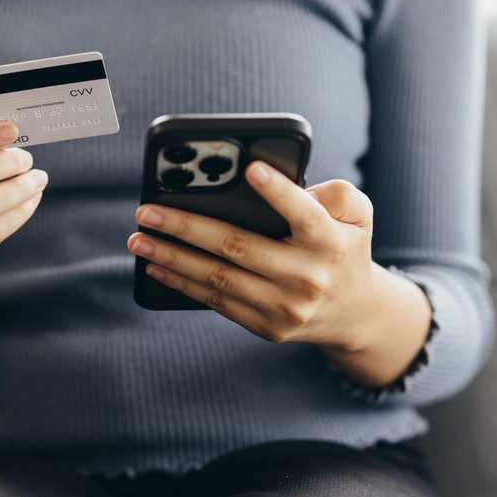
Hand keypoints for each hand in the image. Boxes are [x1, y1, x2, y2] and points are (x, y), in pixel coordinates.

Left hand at [127, 161, 431, 384]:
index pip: (304, 213)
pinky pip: (218, 302)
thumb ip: (334, 193)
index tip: (249, 169)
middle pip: (238, 247)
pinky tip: (157, 266)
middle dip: (185, 227)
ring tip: (139, 240)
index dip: (277, 191)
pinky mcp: (267, 327)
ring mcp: (286, 307)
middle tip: (147, 211)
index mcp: (330, 242)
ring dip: (172, 258)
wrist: (354, 313)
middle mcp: (308, 277)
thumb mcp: (357, 214)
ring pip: (219, 278)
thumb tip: (286, 185)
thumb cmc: (343, 247)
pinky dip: (183, 284)